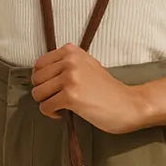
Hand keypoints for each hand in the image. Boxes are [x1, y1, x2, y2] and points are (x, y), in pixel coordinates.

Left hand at [31, 43, 150, 133]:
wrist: (128, 104)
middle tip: (57, 98)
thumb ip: (65, 64)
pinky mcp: (71, 96)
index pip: (39, 64)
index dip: (42, 79)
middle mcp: (69, 61)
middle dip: (43, 92)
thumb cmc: (107, 89)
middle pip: (36, 79)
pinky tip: (64, 113)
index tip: (53, 87)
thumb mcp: (87, 65)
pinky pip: (45, 107)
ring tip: (61, 105)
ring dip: (47, 103)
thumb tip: (40, 73)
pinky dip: (52, 113)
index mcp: (71, 51)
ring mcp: (70, 78)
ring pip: (38, 93)